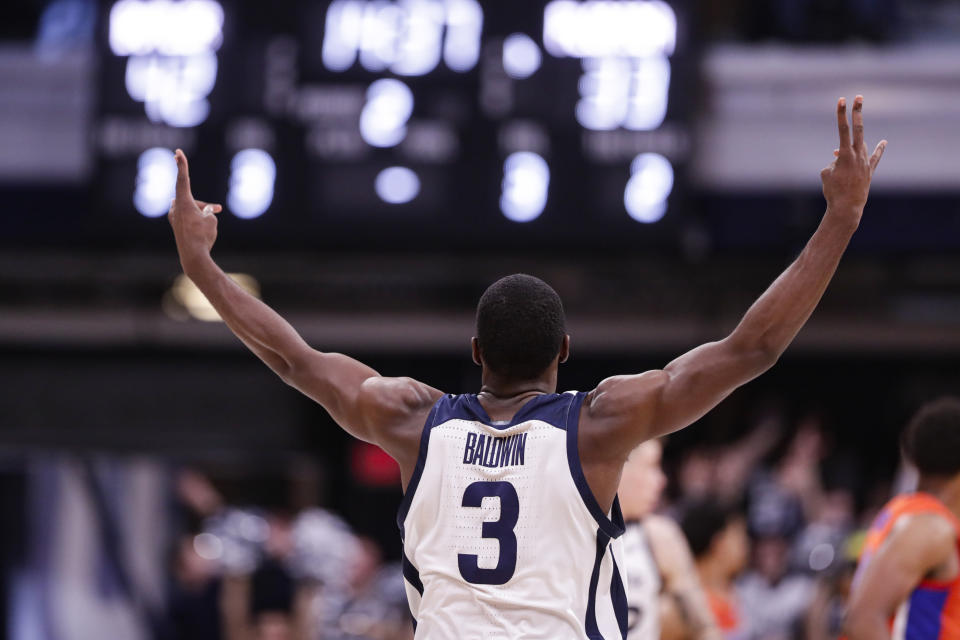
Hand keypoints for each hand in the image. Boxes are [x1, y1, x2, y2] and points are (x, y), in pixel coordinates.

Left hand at [168, 149, 222, 272]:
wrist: (193, 256)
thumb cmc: (203, 236)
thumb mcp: (211, 220)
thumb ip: (207, 212)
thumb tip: (201, 213)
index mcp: (183, 203)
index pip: (183, 179)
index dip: (181, 164)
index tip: (177, 152)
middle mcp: (176, 208)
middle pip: (193, 198)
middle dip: (206, 205)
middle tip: (220, 209)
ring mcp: (175, 217)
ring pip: (191, 207)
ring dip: (202, 211)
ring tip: (212, 220)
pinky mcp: (177, 226)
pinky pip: (188, 216)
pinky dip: (197, 218)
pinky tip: (201, 224)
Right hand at [820, 96, 886, 225]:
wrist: (847, 207)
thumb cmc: (833, 190)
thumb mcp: (826, 173)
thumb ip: (834, 161)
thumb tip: (840, 157)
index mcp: (845, 155)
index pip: (843, 129)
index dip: (841, 114)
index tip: (841, 100)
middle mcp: (858, 155)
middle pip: (858, 129)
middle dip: (857, 112)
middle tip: (858, 97)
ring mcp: (865, 162)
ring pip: (861, 144)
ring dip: (855, 137)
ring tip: (854, 129)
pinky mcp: (869, 171)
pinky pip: (874, 157)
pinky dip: (878, 150)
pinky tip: (884, 142)